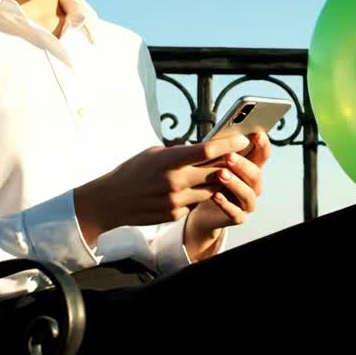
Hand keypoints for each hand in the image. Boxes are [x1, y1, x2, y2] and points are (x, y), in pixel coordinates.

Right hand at [74, 133, 250, 244]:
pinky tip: (195, 188)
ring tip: (222, 171)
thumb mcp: (154, 153)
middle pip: (215, 171)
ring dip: (218, 181)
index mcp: (169, 160)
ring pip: (211, 189)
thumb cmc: (134, 171)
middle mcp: (175, 181)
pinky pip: (197, 202)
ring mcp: (176, 200)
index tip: (243, 140)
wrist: (112, 200)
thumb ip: (179, 152)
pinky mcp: (175, 214)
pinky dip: (199, 195)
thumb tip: (206, 148)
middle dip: (230, 163)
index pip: (206, 150)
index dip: (228, 144)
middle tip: (241, 156)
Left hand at [187, 128, 272, 238]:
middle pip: (256, 175)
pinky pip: (235, 213)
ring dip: (235, 183)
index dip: (263, 145)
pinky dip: (226, 204)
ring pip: (248, 194)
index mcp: (250, 168)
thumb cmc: (208, 179)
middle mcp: (253, 186)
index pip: (263, 155)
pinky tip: (215, 195)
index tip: (257, 135)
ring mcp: (246, 203)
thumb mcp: (213, 163)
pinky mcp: (237, 217)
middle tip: (229, 156)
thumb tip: (220, 137)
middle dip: (243, 165)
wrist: (199, 208)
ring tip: (221, 174)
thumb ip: (221, 152)